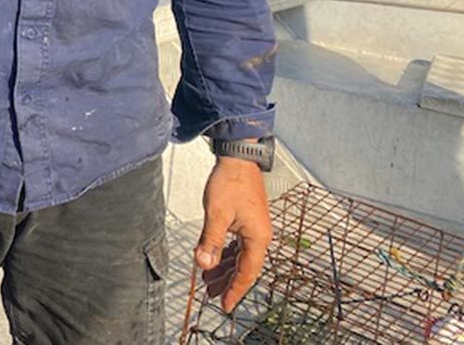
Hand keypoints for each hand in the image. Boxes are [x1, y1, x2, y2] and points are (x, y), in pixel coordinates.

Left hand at [195, 157, 271, 312]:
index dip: (235, 290)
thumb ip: (210, 241)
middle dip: (228, 282)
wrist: (238, 158)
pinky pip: (237, 245)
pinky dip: (225, 254)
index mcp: (258, 239)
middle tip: (211, 295)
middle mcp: (260, 237)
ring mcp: (254, 229)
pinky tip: (214, 260)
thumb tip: (204, 264)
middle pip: (244, 267)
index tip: (225, 305)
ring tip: (209, 280)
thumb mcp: (217, 214)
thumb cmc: (230, 183)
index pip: (247, 273)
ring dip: (225, 269)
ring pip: (240, 257)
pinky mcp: (247, 221)